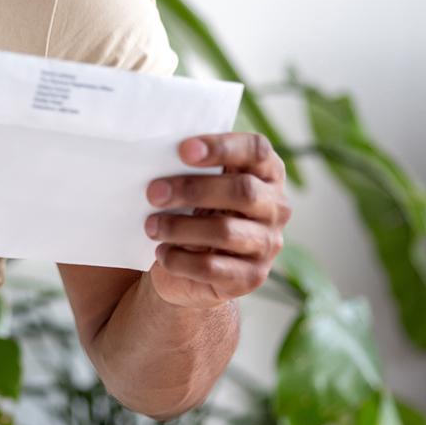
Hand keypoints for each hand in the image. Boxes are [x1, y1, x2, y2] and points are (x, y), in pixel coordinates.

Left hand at [144, 133, 290, 309]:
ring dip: (180, 227)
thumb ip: (190, 165)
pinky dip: (180, 259)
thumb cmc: (194, 208)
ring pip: (225, 232)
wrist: (194, 263)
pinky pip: (212, 268)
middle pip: (242, 191)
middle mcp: (275, 207)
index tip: (183, 149)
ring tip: (150, 226)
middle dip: (192, 189)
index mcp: (265, 172)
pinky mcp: (251, 277)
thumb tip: (155, 154)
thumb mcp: (198, 181)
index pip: (257, 150)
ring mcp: (267, 244)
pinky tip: (162, 252)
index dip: (222, 147)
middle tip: (152, 192)